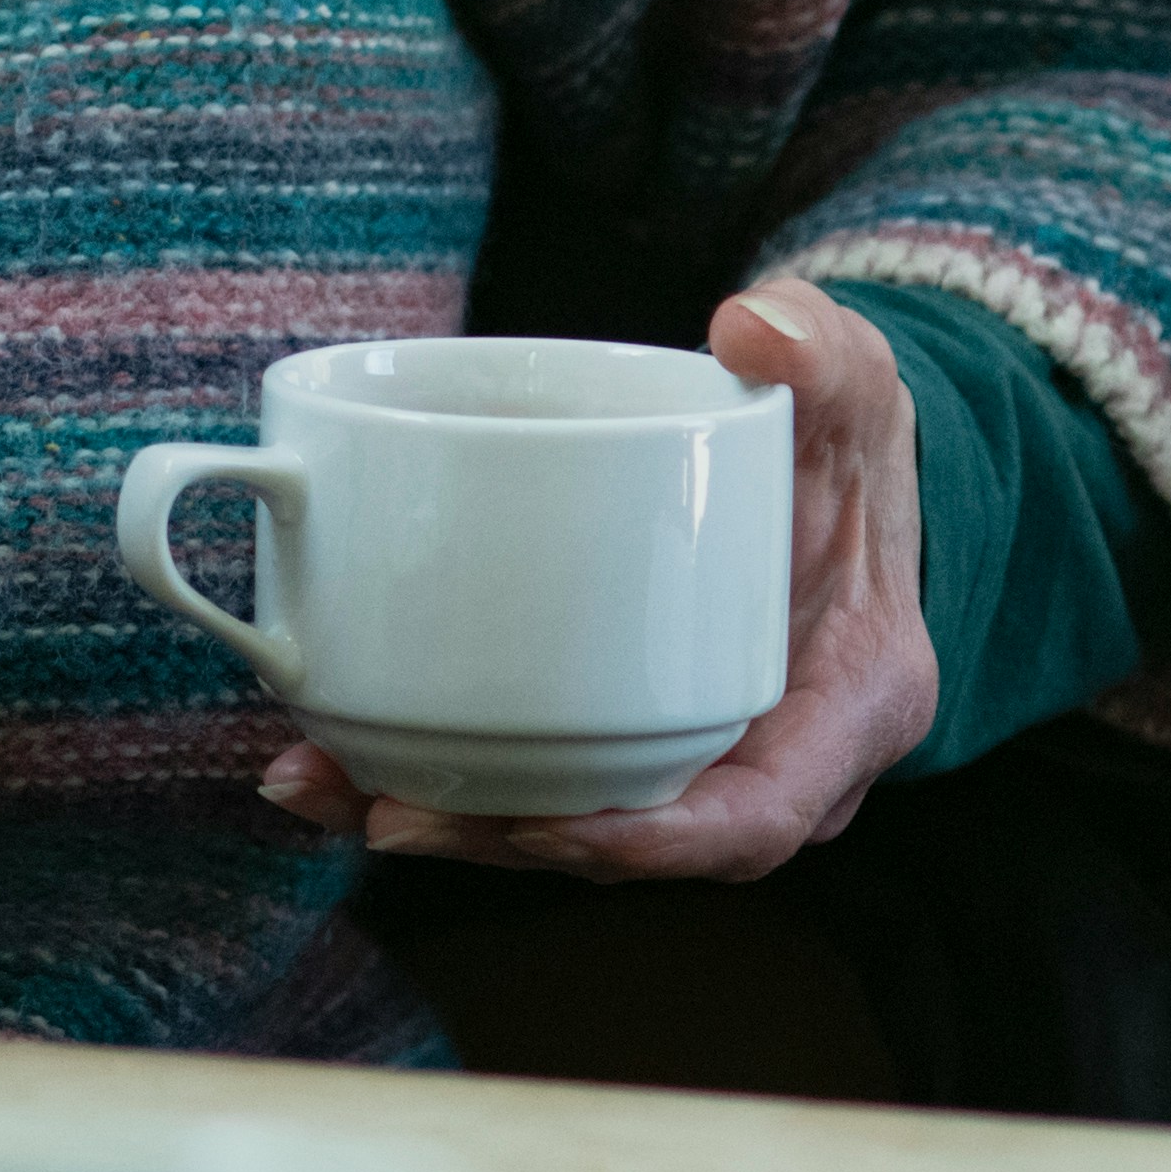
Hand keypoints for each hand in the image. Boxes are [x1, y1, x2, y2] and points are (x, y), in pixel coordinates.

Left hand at [265, 281, 938, 883]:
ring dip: (444, 819)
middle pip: (638, 843)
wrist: (826, 467)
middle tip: (388, 813)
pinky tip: (328, 750)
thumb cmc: (842, 436)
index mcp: (850, 706)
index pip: (759, 818)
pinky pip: (538, 775)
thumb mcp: (852, 381)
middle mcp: (774, 763)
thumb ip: (821, 348)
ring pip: (569, 822)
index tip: (554, 828)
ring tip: (318, 784)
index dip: (658, 842)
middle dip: (508, 842)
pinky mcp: (624, 734)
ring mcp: (696, 759)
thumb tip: (754, 329)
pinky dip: (439, 770)